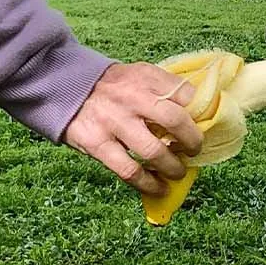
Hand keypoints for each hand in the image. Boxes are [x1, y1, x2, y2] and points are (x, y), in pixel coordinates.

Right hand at [62, 62, 202, 195]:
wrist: (62, 86)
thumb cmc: (112, 86)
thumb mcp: (138, 76)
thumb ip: (164, 90)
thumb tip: (197, 116)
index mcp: (146, 77)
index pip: (186, 95)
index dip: (200, 115)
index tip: (203, 127)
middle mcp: (131, 97)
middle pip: (175, 121)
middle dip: (192, 141)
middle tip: (194, 150)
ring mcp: (113, 121)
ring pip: (155, 152)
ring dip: (173, 168)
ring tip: (177, 172)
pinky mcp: (96, 143)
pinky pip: (129, 171)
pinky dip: (149, 184)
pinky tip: (159, 188)